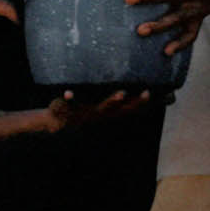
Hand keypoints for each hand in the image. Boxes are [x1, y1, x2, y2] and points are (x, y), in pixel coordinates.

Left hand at [32, 87, 158, 134]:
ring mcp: (86, 114)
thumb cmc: (84, 110)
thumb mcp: (103, 106)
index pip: (130, 109)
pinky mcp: (69, 111)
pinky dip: (69, 99)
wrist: (56, 123)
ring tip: (120, 94)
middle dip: (135, 102)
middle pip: (121, 109)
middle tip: (145, 93)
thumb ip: (120, 98)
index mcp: (109, 114)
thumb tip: (139, 87)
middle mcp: (101, 115)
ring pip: (100, 108)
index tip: (153, 92)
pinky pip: (69, 105)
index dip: (142, 102)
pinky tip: (67, 92)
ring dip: (112, 102)